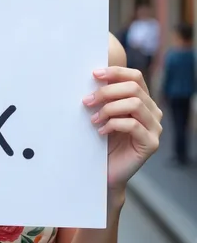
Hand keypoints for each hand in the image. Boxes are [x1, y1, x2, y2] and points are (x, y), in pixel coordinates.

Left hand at [83, 67, 161, 189]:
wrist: (108, 170)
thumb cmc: (105, 139)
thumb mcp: (105, 112)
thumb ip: (106, 95)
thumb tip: (94, 75)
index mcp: (144, 100)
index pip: (135, 77)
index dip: (115, 72)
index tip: (94, 74)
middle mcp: (153, 112)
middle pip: (133, 88)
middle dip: (107, 91)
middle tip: (87, 101)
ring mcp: (155, 128)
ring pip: (134, 104)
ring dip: (109, 108)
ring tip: (94, 118)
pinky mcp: (151, 143)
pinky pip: (133, 125)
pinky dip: (113, 124)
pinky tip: (102, 131)